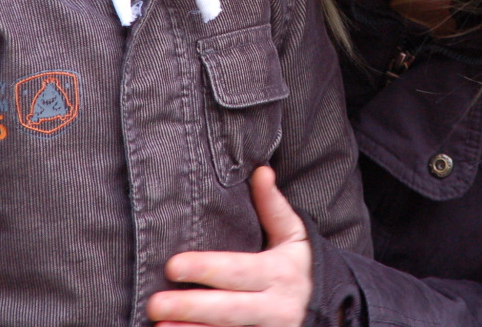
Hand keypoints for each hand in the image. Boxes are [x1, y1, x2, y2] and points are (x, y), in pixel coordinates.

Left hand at [146, 165, 312, 326]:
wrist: (327, 310)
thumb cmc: (299, 266)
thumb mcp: (293, 235)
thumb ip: (273, 206)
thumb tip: (261, 171)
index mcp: (279, 273)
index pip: (238, 271)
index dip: (206, 269)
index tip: (172, 265)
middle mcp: (274, 307)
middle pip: (229, 308)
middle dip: (191, 307)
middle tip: (155, 302)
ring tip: (159, 325)